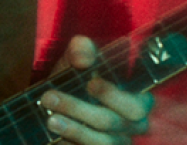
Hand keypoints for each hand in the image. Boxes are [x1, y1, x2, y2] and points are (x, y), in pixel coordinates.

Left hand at [40, 36, 154, 143]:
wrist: (54, 104)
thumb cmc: (75, 80)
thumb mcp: (75, 61)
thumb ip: (81, 50)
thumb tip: (83, 59)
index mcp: (135, 101)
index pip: (137, 104)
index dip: (114, 95)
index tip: (90, 82)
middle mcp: (130, 126)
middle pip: (112, 122)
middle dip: (80, 110)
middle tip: (50, 97)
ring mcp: (115, 143)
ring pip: (101, 142)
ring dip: (73, 129)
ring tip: (49, 119)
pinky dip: (69, 144)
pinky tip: (53, 138)